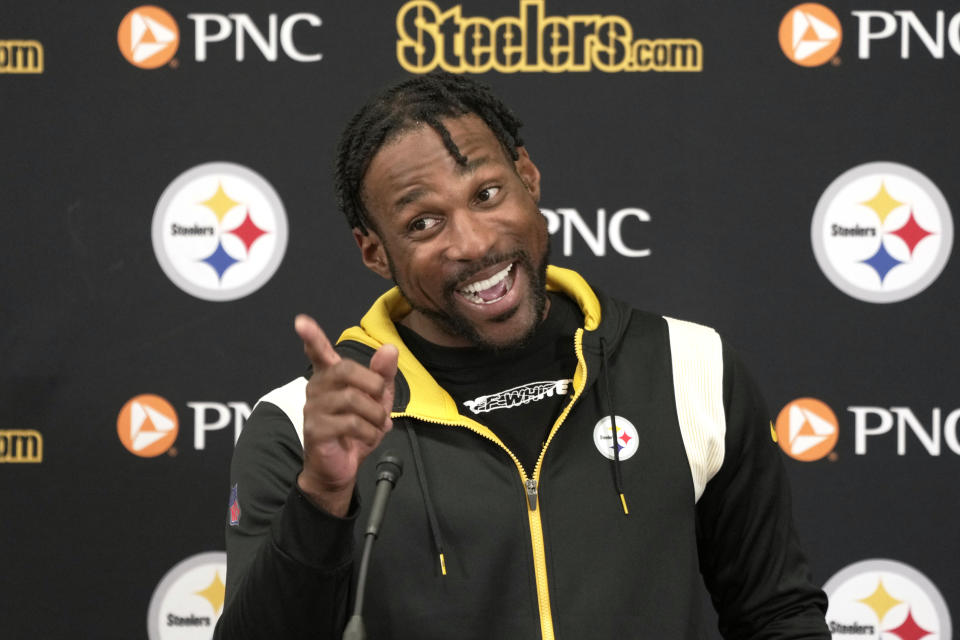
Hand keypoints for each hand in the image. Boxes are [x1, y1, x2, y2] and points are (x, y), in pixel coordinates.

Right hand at [294, 314, 397, 515]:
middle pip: (345, 370)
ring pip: (352, 399)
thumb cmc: (356, 429)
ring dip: (375, 414)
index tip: (301, 322)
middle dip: (372, 383)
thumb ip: (383, 374)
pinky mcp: (316, 430)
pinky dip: (369, 431)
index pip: (319, 352)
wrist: (341, 467)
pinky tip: (368, 437)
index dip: (312, 337)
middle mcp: (317, 388)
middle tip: (382, 399)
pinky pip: (351, 423)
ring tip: (378, 425)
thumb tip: (389, 348)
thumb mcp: (377, 400)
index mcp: (330, 377)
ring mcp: (313, 409)